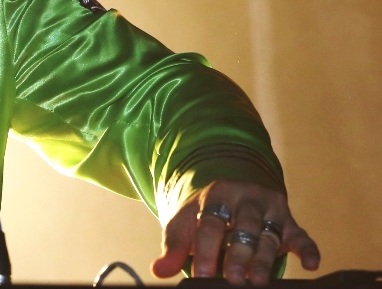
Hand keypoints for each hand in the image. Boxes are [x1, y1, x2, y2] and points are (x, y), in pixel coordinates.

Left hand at [151, 180, 319, 285]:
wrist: (231, 189)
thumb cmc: (204, 213)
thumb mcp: (186, 222)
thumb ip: (174, 247)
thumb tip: (158, 270)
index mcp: (216, 195)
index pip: (210, 224)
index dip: (206, 250)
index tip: (202, 274)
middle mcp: (246, 198)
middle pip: (243, 228)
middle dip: (238, 255)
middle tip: (233, 280)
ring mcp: (270, 209)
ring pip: (269, 234)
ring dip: (265, 258)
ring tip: (257, 280)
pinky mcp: (290, 222)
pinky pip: (301, 235)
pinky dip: (308, 249)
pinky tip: (311, 264)